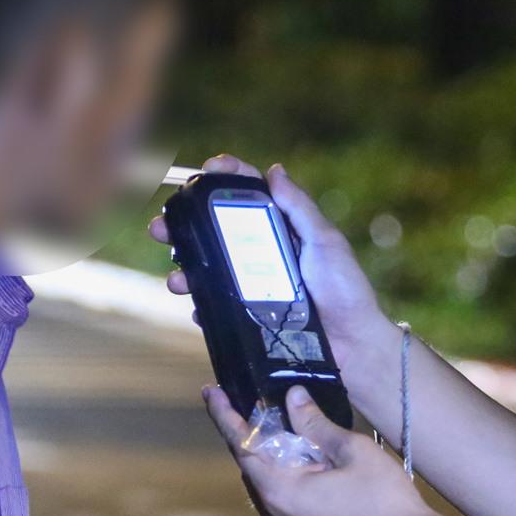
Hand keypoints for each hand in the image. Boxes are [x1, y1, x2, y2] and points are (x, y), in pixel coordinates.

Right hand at [150, 155, 389, 351]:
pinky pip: (216, 307)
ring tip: (175, 278)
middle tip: (161, 226)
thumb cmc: (346, 291)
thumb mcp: (325, 242)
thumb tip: (275, 169)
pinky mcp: (250, 316)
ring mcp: (254, 286)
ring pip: (208, 270)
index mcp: (282, 229)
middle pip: (215, 231)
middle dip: (183, 225)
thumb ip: (299, 208)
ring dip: (184, 270)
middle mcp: (263, 254)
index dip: (226, 177)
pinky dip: (200, 306)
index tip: (205, 169)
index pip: (250, 194)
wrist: (354, 346)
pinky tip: (196, 308)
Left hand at [206, 385, 440, 515]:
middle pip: (257, 475)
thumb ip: (316, 425)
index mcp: (281, 493)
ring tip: (314, 464)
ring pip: (273, 501)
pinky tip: (325, 496)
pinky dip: (297, 504)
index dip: (225, 416)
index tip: (212, 392)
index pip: (242, 447)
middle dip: (265, 448)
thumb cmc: (386, 500)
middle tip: (280, 424)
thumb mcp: (352, 451)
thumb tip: (293, 399)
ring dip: (285, 478)